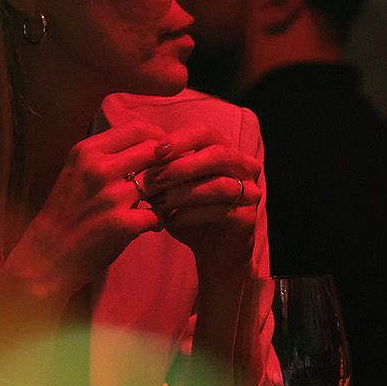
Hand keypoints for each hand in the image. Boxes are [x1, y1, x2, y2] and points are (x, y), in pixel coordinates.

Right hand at [0, 120, 168, 303]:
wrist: (46, 256)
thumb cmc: (64, 214)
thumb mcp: (75, 173)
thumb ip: (105, 157)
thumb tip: (145, 142)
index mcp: (86, 152)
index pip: (136, 128)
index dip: (157, 137)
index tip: (163, 150)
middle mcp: (98, 168)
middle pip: (154, 149)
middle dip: (167, 161)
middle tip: (171, 175)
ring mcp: (111, 196)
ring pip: (161, 181)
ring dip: (166, 191)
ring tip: (162, 201)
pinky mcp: (122, 223)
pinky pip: (159, 214)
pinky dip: (160, 220)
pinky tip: (152, 225)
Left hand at [140, 123, 261, 277]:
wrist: (215, 253)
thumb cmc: (191, 214)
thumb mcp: (174, 189)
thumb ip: (163, 173)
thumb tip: (136, 160)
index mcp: (226, 150)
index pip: (205, 132)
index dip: (180, 140)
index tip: (154, 151)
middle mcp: (244, 166)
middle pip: (217, 153)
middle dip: (182, 165)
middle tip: (154, 178)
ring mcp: (251, 191)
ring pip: (219, 184)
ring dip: (183, 192)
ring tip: (157, 201)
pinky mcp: (248, 216)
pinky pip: (220, 210)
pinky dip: (191, 214)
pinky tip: (170, 220)